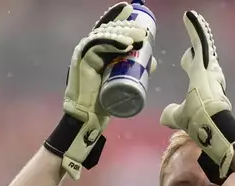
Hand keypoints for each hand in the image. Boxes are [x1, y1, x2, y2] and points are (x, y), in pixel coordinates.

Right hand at [44, 2, 157, 179]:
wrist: (89, 117)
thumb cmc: (104, 101)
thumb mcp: (124, 81)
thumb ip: (136, 70)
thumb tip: (153, 61)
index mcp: (99, 49)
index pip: (111, 29)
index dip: (123, 20)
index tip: (140, 20)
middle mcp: (90, 47)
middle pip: (110, 29)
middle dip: (128, 28)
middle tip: (144, 34)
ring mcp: (84, 52)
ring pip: (105, 35)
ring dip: (123, 34)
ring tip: (139, 39)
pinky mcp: (82, 59)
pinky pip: (97, 45)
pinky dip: (112, 42)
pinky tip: (126, 44)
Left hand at [160, 11, 234, 184]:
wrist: (209, 121)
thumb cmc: (198, 121)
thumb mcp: (180, 116)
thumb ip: (172, 114)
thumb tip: (163, 116)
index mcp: (201, 87)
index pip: (195, 69)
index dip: (189, 62)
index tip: (185, 57)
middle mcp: (208, 75)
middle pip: (202, 55)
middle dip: (199, 43)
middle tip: (194, 29)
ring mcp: (208, 67)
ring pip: (203, 44)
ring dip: (198, 31)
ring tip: (193, 18)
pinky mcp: (205, 60)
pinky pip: (199, 39)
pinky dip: (194, 28)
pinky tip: (189, 15)